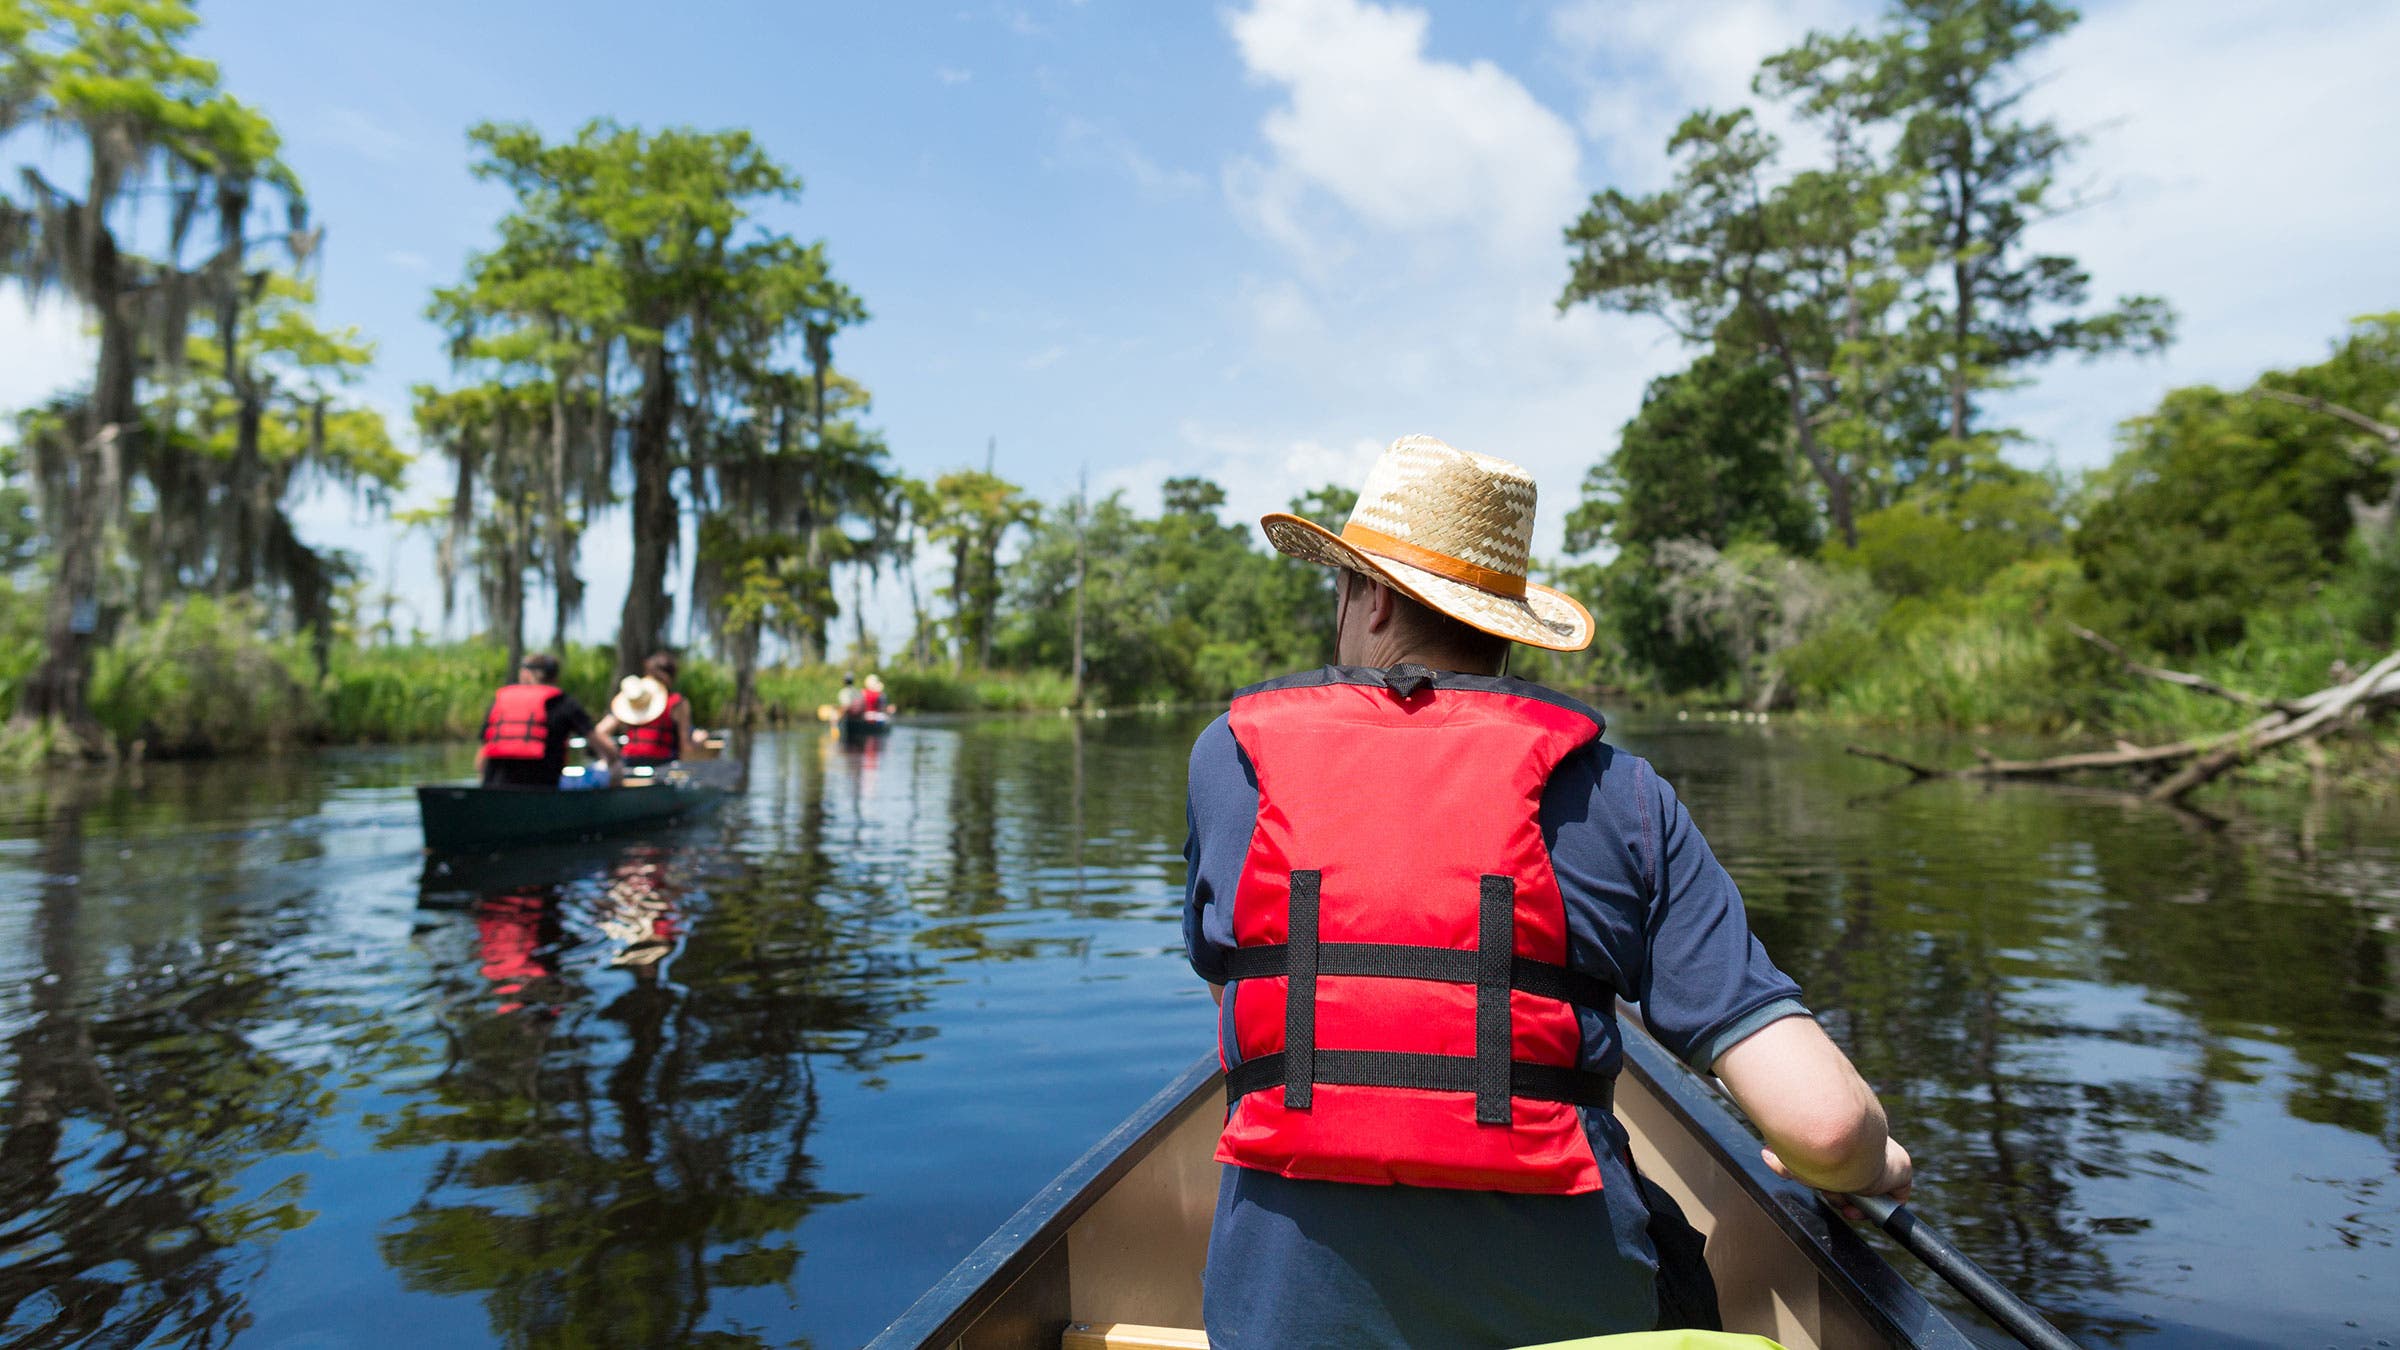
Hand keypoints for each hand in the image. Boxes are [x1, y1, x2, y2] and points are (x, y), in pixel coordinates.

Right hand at [1762, 1136, 1911, 1222]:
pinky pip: (1893, 1199)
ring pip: (1868, 1193)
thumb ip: (1784, 1159)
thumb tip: (1766, 1155)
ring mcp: (1885, 1161)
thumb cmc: (1818, 1147)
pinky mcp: (1900, 1171)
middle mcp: (1867, 1150)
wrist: (1842, 1140)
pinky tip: (1861, 1209)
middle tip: (1830, 1193)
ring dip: (1853, 1202)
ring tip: (1842, 1198)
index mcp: (1845, 1143)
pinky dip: (1878, 1209)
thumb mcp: (1798, 1157)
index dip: (1831, 1183)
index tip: (1822, 1188)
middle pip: (1854, 1183)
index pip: (1841, 1169)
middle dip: (1838, 1194)